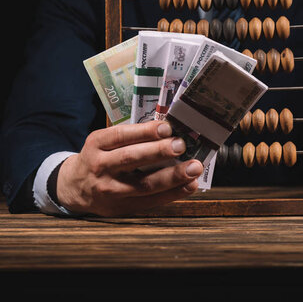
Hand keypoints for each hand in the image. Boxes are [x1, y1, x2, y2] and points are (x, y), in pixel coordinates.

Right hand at [56, 120, 202, 216]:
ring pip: (143, 184)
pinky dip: (172, 194)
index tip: (167, 127)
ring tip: (194, 168)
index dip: (144, 132)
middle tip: (181, 145)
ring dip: (172, 176)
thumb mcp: (104, 141)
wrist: (75, 187)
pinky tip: (189, 185)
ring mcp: (110, 190)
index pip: (121, 136)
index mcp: (96, 144)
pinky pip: (150, 202)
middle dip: (159, 152)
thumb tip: (169, 131)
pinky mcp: (121, 208)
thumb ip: (130, 137)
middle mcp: (100, 167)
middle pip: (131, 159)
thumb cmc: (99, 157)